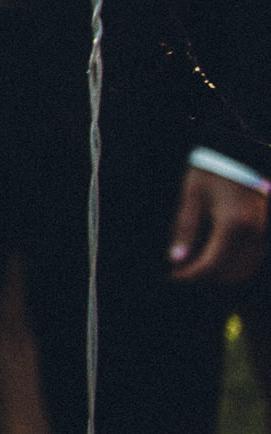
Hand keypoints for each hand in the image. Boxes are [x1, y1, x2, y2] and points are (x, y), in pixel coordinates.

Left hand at [171, 166, 266, 283]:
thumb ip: (185, 229)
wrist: (237, 154)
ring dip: (219, 276)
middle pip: (230, 274)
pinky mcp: (262, 233)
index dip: (191, 276)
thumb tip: (176, 260)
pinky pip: (250, 261)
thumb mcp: (191, 196)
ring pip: (243, 271)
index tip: (172, 277)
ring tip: (194, 267)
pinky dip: (232, 267)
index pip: (212, 266)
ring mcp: (261, 235)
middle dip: (204, 279)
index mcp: (233, 226)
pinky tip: (212, 259)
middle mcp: (252, 235)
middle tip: (181, 273)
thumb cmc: (211, 172)